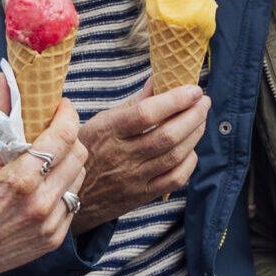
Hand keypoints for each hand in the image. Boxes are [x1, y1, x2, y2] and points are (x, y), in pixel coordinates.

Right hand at [0, 94, 87, 275]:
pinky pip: (74, 202)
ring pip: (80, 178)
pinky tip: (45, 187)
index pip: (63, 136)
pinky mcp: (55, 238)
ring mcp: (51, 224)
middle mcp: (41, 204)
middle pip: (79, 154)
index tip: (60, 106)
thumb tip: (6, 78)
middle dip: (69, 136)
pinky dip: (64, 188)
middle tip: (53, 132)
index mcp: (21, 181)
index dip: (67, 115)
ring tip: (48, 160)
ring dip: (69, 163)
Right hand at [69, 85, 209, 232]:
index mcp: (109, 132)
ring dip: (194, 135)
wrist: (72, 196)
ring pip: (174, 156)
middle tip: (203, 101)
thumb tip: (158, 80)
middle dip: (192, 115)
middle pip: (167, 136)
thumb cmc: (87, 151)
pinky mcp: (142, 195)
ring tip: (201, 119)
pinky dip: (189, 162)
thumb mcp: (99, 122)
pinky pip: (174, 180)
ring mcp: (133, 178)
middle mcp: (122, 156)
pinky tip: (191, 150)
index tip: (193, 89)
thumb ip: (131, 104)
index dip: (174, 100)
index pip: (145, 114)